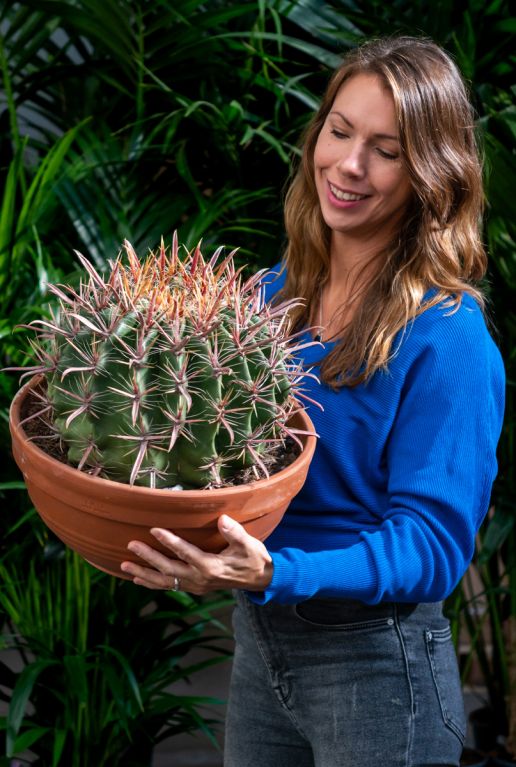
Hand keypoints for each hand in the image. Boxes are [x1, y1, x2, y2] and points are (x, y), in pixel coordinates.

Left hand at [120, 514, 272, 593]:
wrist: (259, 579)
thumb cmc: (253, 557)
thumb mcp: (249, 544)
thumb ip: (235, 532)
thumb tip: (222, 519)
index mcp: (211, 567)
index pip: (186, 552)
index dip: (169, 541)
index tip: (154, 529)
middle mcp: (200, 579)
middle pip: (169, 569)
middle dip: (148, 558)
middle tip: (131, 545)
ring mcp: (195, 585)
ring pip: (164, 581)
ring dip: (143, 574)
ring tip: (124, 566)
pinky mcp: (193, 587)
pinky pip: (169, 587)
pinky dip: (152, 583)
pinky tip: (137, 579)